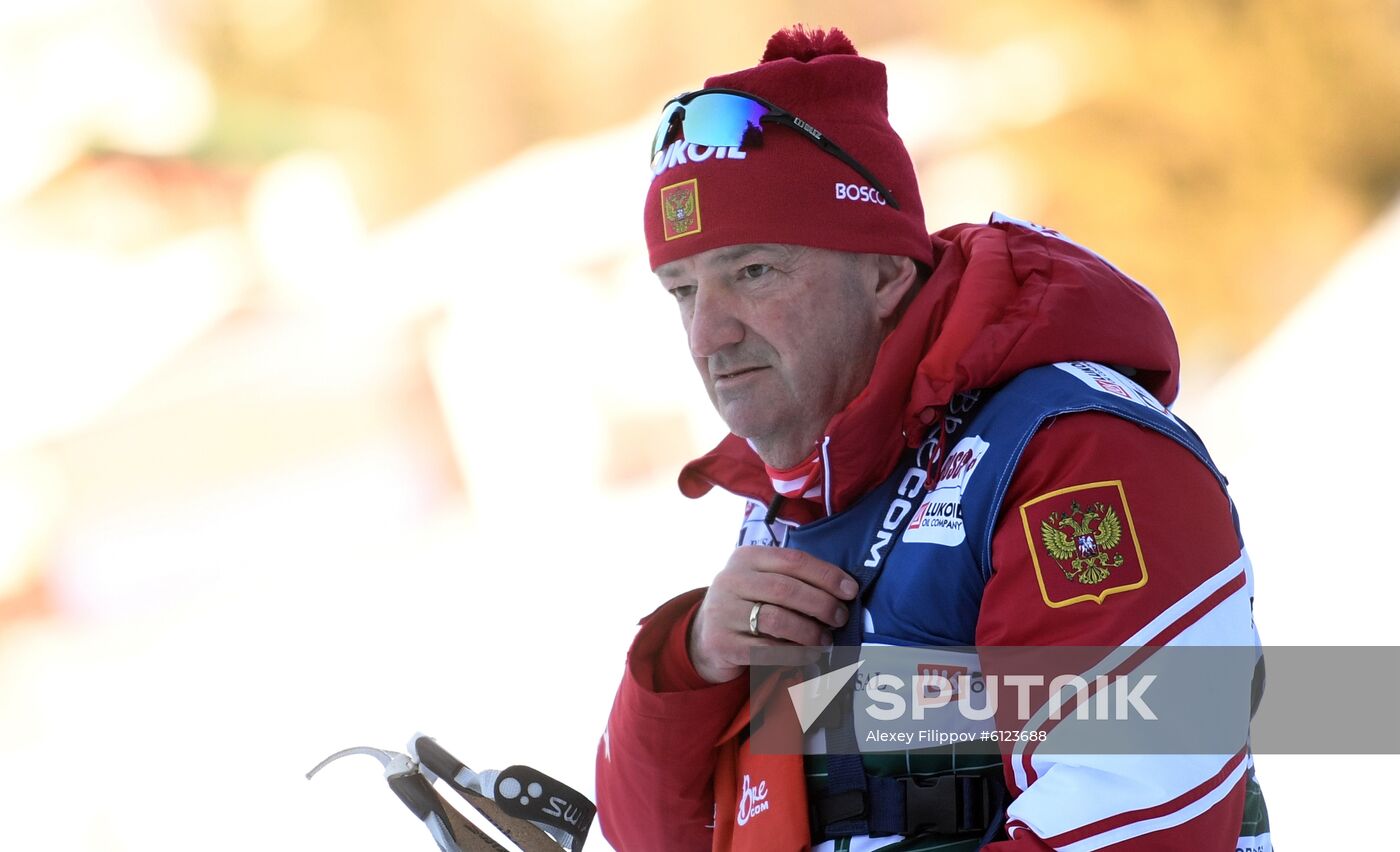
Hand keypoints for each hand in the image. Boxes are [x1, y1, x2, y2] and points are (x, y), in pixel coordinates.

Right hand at [688, 546, 858, 683]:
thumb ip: (793, 580)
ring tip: (825, 639)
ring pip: (777, 620)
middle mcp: (731, 580)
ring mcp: (723, 612)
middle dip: (821, 605)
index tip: (851, 590)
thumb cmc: (747, 605)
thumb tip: (842, 591)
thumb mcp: (761, 581)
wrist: (705, 636)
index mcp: (746, 558)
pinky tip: (810, 655)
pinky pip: (767, 650)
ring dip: (809, 632)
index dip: (826, 575)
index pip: (793, 560)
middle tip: (840, 618)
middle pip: (787, 589)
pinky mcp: (722, 643)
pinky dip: (795, 654)